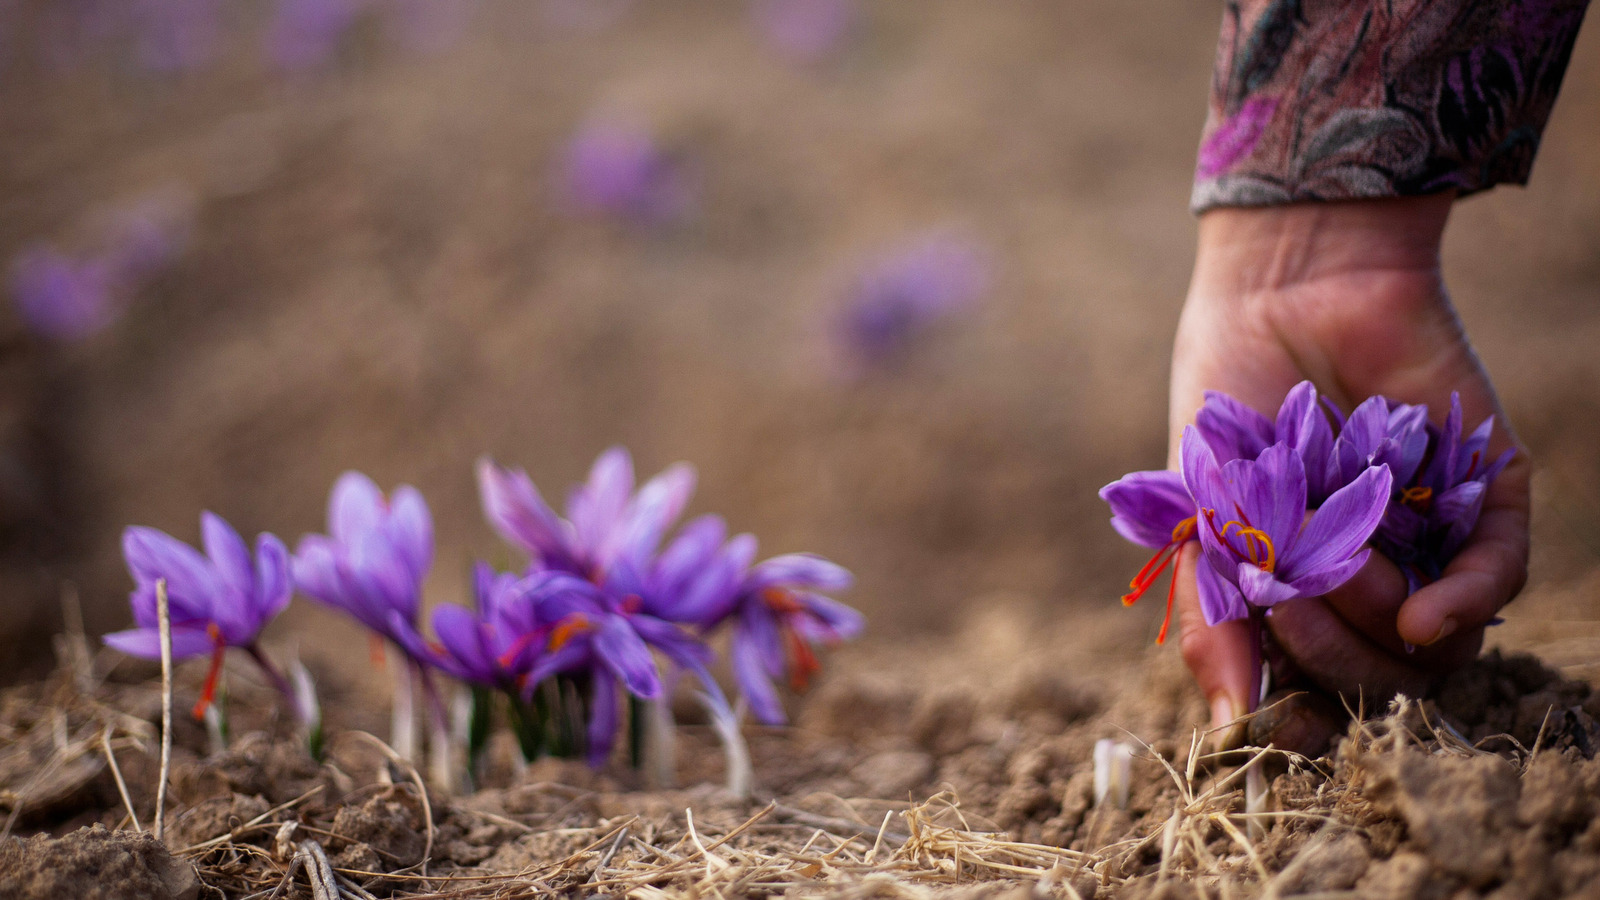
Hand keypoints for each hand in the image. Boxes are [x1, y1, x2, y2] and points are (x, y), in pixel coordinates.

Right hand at [1168, 194, 1531, 751]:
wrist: (1286, 288)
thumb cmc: (1228, 397)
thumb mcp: (1198, 513)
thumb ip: (1211, 616)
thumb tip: (1231, 727)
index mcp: (1297, 588)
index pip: (1316, 690)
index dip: (1306, 719)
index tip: (1289, 724)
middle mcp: (1369, 576)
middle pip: (1379, 680)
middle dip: (1329, 656)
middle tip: (1290, 598)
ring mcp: (1429, 539)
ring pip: (1439, 646)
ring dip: (1379, 621)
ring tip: (1334, 558)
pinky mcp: (1485, 494)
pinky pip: (1497, 577)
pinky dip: (1463, 604)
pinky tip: (1426, 613)